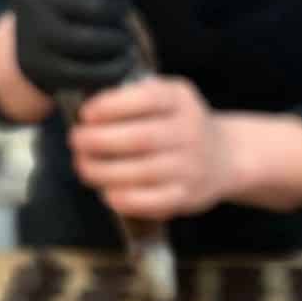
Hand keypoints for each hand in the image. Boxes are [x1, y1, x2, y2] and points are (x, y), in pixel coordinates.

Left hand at [11, 0, 132, 95]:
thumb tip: (124, 93)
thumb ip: (88, 77)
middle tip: (127, 35)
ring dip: (119, 10)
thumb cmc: (56, 29)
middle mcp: (32, 25)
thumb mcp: (61, 60)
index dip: (114, 71)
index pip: (84, 75)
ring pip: (99, 9)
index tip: (129, 62)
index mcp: (34, 60)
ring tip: (123, 8)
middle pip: (92, 41)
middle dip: (119, 40)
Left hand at [70, 77, 237, 219]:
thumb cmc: (180, 125)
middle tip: (76, 143)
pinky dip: (124, 199)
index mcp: (180, 100)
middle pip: (138, 139)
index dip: (110, 107)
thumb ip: (136, 98)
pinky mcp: (186, 197)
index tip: (86, 114)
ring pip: (141, 173)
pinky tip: (107, 192)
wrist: (224, 157)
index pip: (145, 100)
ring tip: (84, 167)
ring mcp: (189, 168)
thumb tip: (88, 113)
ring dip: (104, 172)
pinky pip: (151, 202)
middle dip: (99, 142)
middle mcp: (189, 132)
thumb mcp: (168, 97)